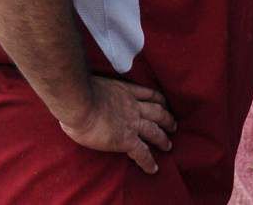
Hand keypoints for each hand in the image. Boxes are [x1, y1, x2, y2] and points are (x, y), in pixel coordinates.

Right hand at [58, 77, 176, 174]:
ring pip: (154, 130)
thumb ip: (99, 90)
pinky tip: (153, 168)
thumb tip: (90, 94)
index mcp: (125, 91)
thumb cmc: (79, 93)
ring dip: (163, 138)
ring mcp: (132, 122)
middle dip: (167, 118)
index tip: (164, 103)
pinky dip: (148, 161)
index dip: (159, 99)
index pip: (148, 94)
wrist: (80, 103)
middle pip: (157, 111)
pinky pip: (142, 152)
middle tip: (173, 125)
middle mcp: (133, 105)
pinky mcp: (126, 139)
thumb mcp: (95, 84)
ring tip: (169, 145)